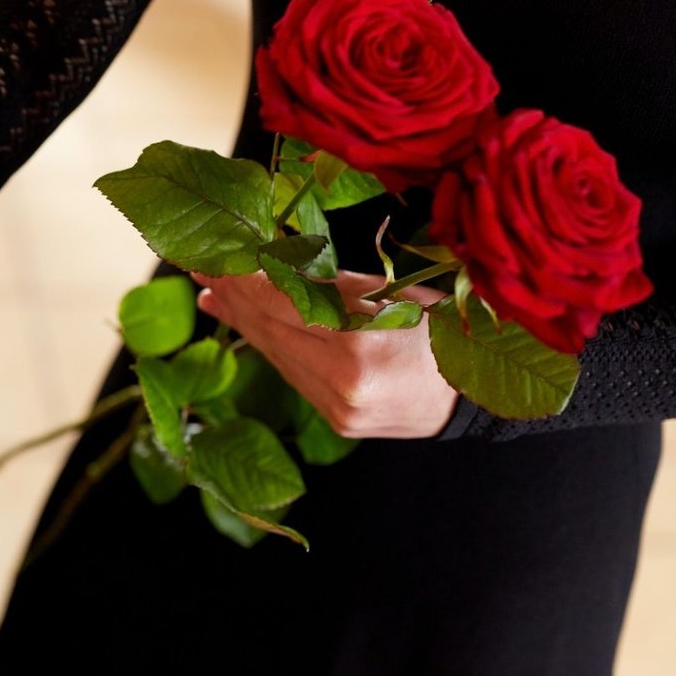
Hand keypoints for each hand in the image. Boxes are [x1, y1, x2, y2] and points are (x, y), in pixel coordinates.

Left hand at [192, 269, 458, 438]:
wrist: (475, 397)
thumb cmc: (443, 329)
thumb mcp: (392, 292)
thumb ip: (326, 284)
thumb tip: (260, 267)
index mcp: (362, 345)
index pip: (286, 305)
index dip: (246, 280)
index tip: (216, 255)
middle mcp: (344, 383)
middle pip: (272, 330)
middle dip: (234, 295)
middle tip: (200, 265)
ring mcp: (337, 408)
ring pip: (275, 354)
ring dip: (241, 319)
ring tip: (211, 289)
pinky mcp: (335, 420)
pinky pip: (291, 373)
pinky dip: (265, 343)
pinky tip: (238, 320)